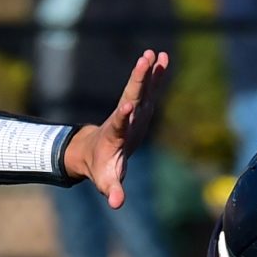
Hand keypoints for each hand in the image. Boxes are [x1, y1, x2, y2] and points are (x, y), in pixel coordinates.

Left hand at [66, 48, 169, 208]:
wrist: (94, 152)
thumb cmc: (101, 168)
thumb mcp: (106, 181)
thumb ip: (112, 190)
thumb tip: (116, 203)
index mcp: (115, 136)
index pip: (119, 124)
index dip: (122, 117)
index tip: (126, 106)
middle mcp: (123, 119)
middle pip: (131, 97)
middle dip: (137, 81)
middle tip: (143, 61)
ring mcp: (132, 111)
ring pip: (140, 89)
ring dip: (147, 72)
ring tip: (153, 53)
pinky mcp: (140, 108)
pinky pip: (149, 89)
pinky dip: (156, 74)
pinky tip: (163, 57)